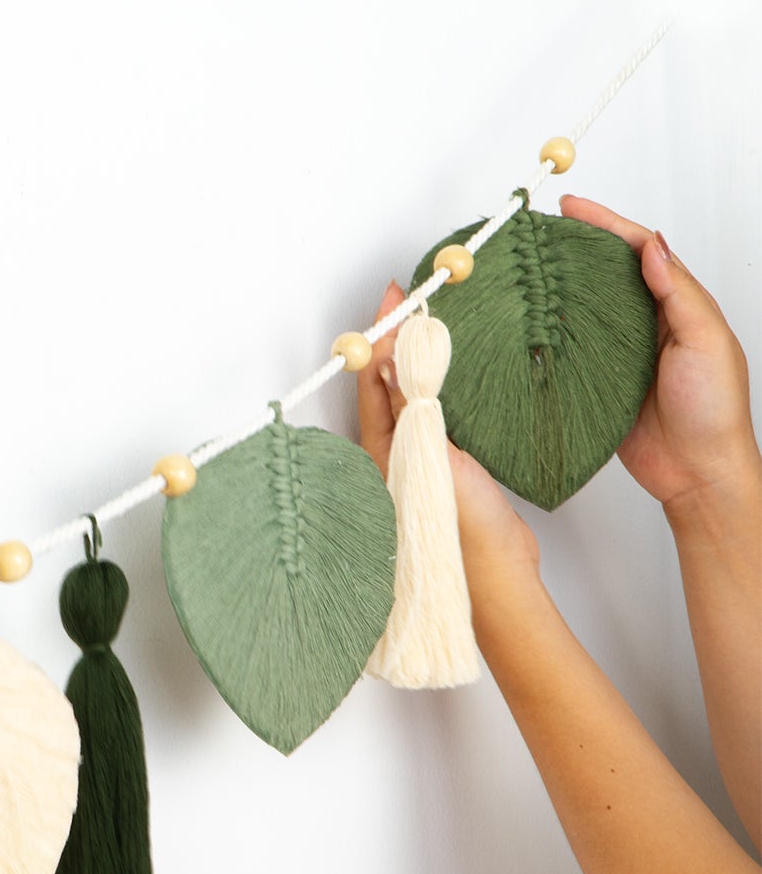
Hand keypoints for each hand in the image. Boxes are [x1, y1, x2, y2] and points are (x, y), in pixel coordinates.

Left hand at [356, 281, 539, 603]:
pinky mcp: (444, 469)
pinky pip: (434, 416)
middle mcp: (391, 456)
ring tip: (434, 324)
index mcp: (380, 454)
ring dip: (419, 363)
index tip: (395, 298)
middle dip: (398, 343)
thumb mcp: (435, 455)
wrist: (499, 575)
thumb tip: (389, 359)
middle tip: (412, 301)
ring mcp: (416, 462)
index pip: (374, 381)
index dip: (382, 336)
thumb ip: (412, 407)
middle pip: (388, 386)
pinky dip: (440, 387)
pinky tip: (457, 373)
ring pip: (411, 398)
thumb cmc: (465, 528)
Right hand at [559, 196, 759, 518]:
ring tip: (526, 267)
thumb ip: (680, 293)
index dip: (605, 224)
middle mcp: (648, 322)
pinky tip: (530, 322)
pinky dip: (552, 332)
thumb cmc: (713, 410)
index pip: (637, 249)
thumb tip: (652, 247)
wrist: (696, 473)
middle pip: (606, 272)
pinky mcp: (600, 381)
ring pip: (585, 306)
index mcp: (678, 303)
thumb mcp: (706, 342)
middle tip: (538, 231)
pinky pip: (571, 349)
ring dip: (560, 286)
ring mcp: (621, 351)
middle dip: (575, 246)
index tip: (571, 208)